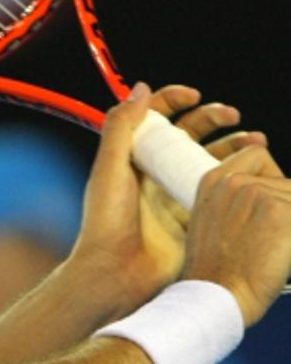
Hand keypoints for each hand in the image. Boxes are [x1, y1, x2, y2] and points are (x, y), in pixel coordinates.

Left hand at [71, 83, 266, 313]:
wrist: (118, 273)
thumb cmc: (106, 223)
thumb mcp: (109, 170)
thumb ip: (120, 128)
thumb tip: (139, 90)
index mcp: (135, 157)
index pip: (158, 118)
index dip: (175, 101)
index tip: (194, 96)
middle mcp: (158, 172)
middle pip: (192, 133)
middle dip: (215, 118)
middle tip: (234, 117)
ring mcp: (178, 193)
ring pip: (213, 159)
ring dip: (236, 145)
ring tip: (256, 142)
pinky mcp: (196, 215)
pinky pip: (223, 190)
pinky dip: (242, 177)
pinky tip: (256, 172)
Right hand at [182, 142, 290, 325]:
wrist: (216, 297)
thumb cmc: (216, 271)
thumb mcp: (212, 224)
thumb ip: (236, 200)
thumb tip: (273, 192)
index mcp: (213, 181)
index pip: (258, 156)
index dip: (271, 177)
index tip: (273, 204)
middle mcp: (235, 182)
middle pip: (286, 182)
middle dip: (286, 209)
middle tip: (268, 240)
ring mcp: (259, 195)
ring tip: (272, 250)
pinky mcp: (283, 213)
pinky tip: (282, 254)